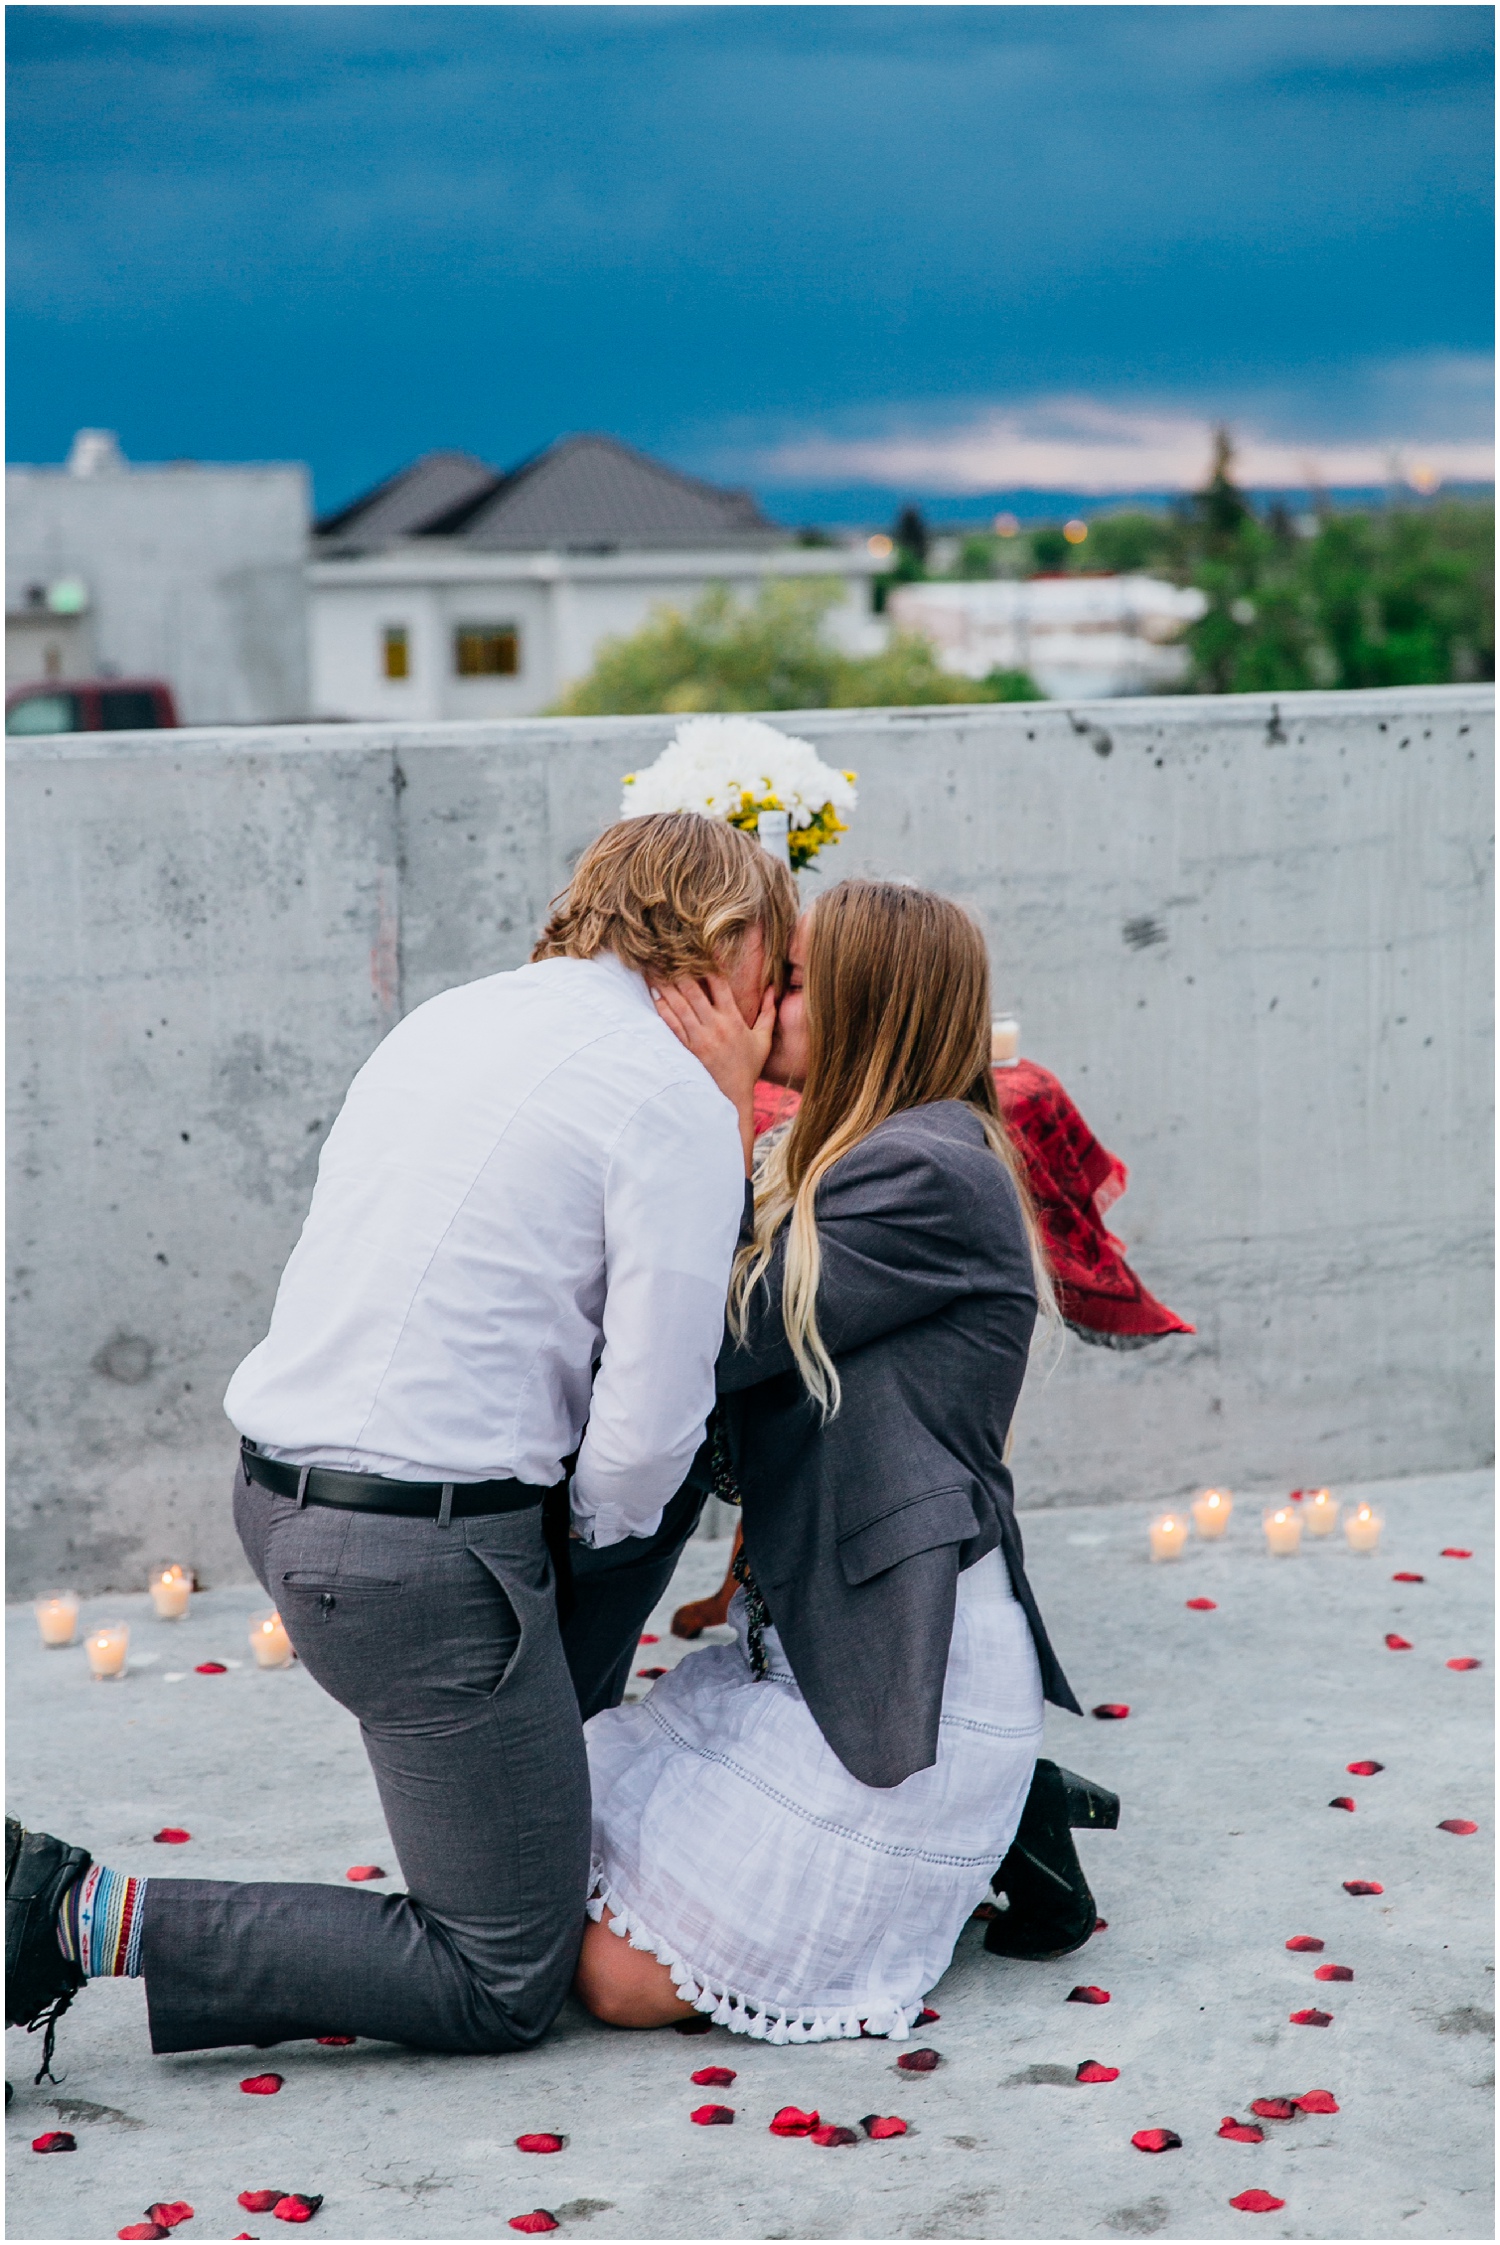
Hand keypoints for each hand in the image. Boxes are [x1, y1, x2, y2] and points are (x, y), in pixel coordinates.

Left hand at [651, 973, 775, 1171]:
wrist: (731, 1098)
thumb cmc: (747, 1068)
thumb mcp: (763, 1040)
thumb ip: (769, 1014)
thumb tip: (774, 990)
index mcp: (733, 1020)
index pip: (720, 985)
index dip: (709, 964)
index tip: (699, 948)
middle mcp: (715, 1025)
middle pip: (694, 990)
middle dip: (679, 970)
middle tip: (666, 954)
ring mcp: (699, 1037)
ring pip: (680, 1005)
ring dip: (666, 986)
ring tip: (655, 969)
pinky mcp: (687, 1049)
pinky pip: (672, 1025)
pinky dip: (663, 1010)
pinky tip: (655, 996)